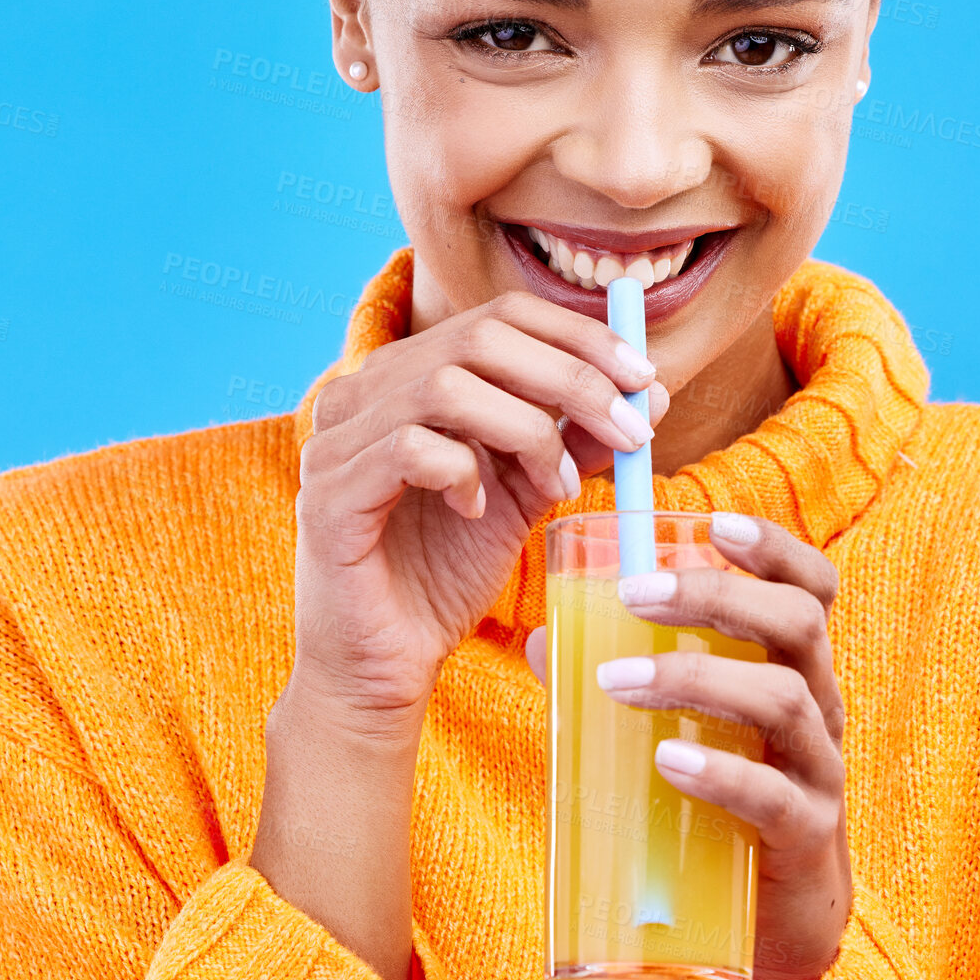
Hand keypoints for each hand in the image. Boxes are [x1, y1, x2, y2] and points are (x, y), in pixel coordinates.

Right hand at [292, 290, 668, 723]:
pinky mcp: (328, 494)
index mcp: (412, 374)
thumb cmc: (447, 573)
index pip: (502, 315)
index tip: (643, 376)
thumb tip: (651, 393)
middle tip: (630, 432)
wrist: (385, 664)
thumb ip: (578, 439)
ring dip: (527, 431)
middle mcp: (367, 390)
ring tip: (559, 485)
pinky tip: (477, 513)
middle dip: (573, 379)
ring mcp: (337, 438)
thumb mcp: (529, 492)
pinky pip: (407, 448)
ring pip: (446, 386)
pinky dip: (462, 472)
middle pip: (480, 338)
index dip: (580, 334)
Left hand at [524, 512, 850, 979]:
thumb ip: (621, 678)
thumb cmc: (722, 802)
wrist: (773, 928)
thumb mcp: (684, 726)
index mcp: (793, 667)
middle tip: (636, 594)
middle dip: (717, 595)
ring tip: (618, 680)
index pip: (811, 586)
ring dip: (696, 677)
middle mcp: (819, 706)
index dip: (773, 547)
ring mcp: (818, 771)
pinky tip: (669, 760)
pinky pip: (774, 796)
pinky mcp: (806, 839)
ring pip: (784, 699)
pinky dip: (720, 771)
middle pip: (797, 623)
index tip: (712, 525)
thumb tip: (540, 638)